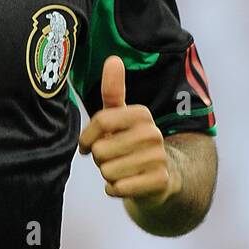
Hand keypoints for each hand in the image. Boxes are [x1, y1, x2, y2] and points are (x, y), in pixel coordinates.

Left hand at [77, 56, 180, 206]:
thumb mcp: (120, 116)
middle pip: (101, 150)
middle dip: (100, 159)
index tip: (87, 145)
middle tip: (114, 158)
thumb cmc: (130, 143)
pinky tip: (127, 183)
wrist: (161, 176)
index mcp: (141, 114)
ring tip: (123, 169)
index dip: (87, 137)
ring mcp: (159, 158)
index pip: (100, 121)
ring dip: (108, 175)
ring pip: (108, 171)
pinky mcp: (160, 181)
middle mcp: (153, 133)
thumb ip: (113, 90)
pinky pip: (119, 188)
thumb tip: (113, 58)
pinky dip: (115, 189)